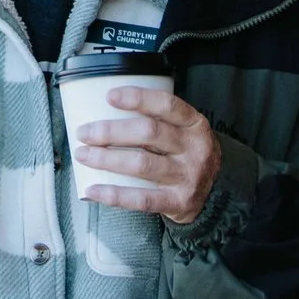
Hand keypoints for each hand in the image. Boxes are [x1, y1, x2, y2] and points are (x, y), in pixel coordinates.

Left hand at [76, 83, 220, 222]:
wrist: (216, 193)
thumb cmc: (185, 155)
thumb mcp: (183, 132)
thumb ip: (157, 120)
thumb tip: (102, 110)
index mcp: (194, 124)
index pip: (166, 105)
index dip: (138, 98)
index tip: (109, 96)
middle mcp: (194, 148)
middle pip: (149, 133)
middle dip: (111, 131)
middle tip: (84, 133)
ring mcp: (188, 176)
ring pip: (142, 164)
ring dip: (106, 159)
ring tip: (83, 155)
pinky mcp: (178, 202)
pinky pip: (141, 199)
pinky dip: (113, 195)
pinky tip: (92, 189)